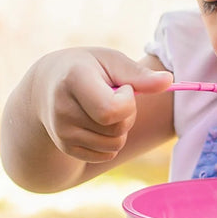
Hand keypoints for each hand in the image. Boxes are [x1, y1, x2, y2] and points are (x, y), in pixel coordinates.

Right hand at [34, 47, 172, 161]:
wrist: (48, 85)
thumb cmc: (90, 68)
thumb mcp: (112, 61)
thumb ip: (140, 74)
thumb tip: (169, 81)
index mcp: (74, 80)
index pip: (111, 111)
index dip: (128, 100)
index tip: (123, 86)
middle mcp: (62, 109)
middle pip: (117, 129)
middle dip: (128, 114)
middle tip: (115, 96)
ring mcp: (61, 132)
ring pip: (114, 145)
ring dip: (121, 129)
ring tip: (104, 109)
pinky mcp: (65, 148)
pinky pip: (106, 156)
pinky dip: (111, 141)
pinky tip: (97, 123)